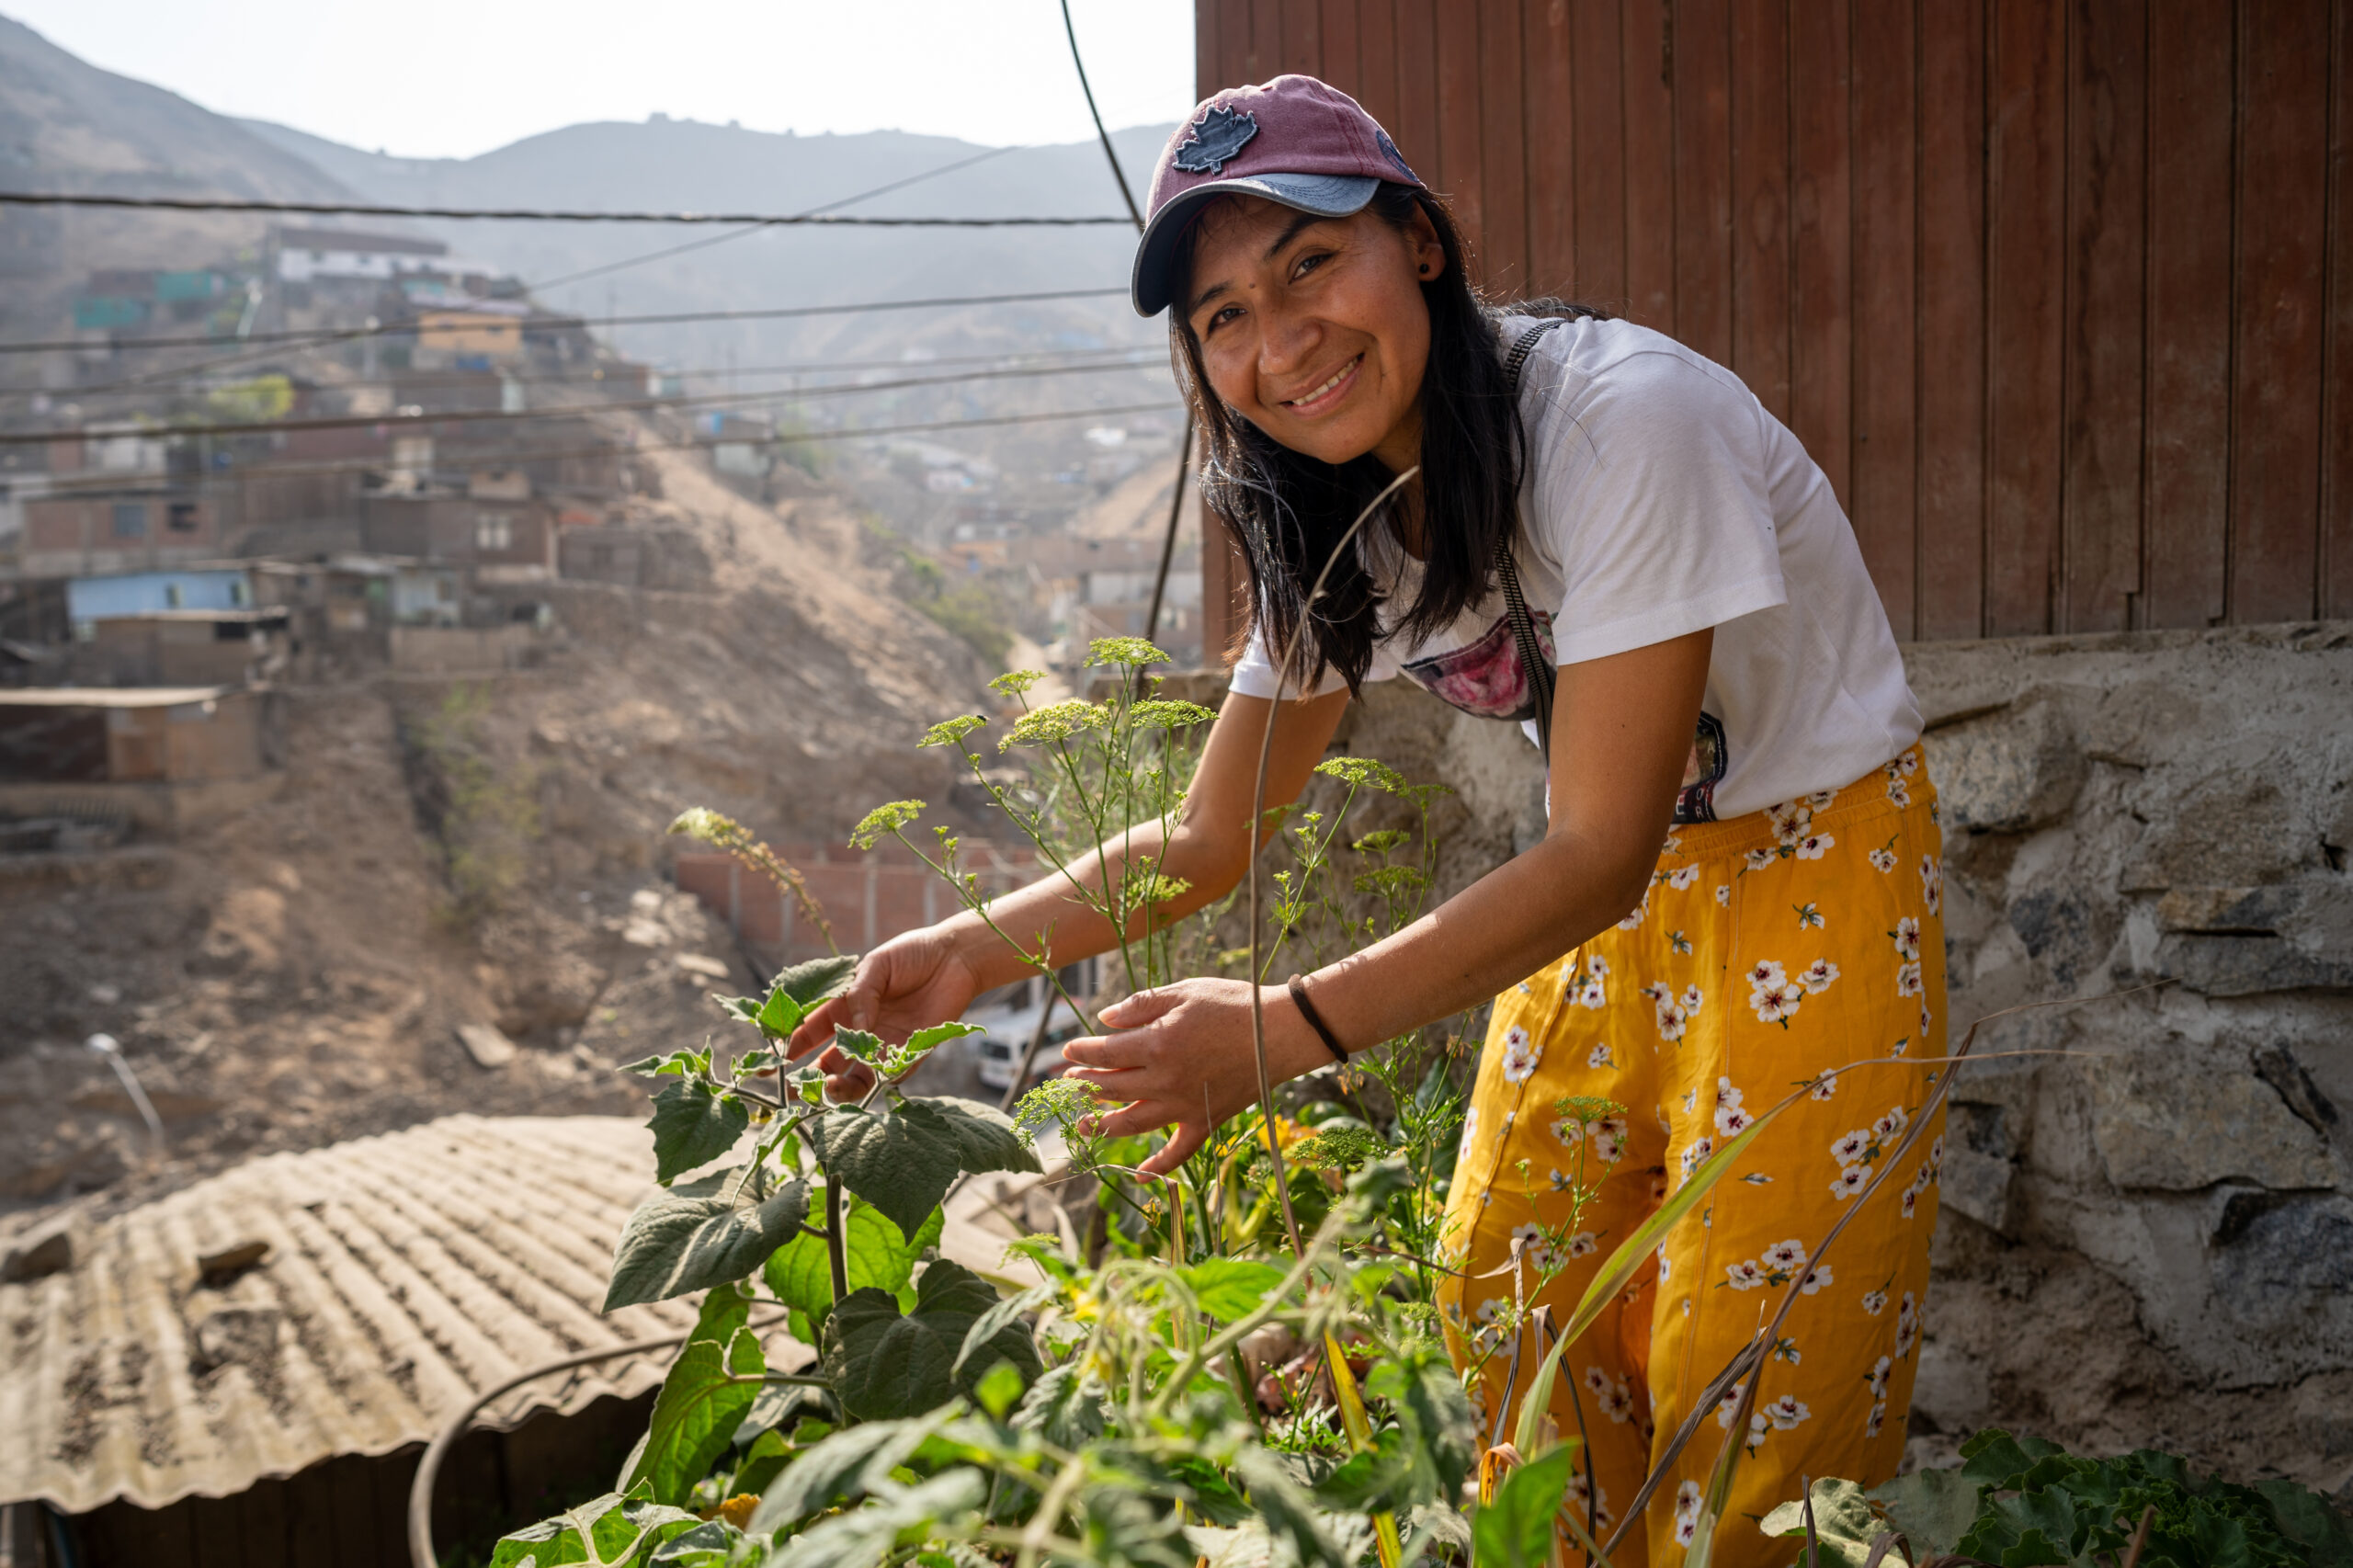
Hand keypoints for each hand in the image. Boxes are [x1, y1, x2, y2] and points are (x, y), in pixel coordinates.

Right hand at [786, 926, 982, 1101]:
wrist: (955, 957)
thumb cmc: (912, 954)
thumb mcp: (878, 965)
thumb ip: (861, 994)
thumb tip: (855, 1028)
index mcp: (843, 1007)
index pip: (809, 1032)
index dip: (789, 1047)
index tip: (770, 1063)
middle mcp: (860, 1031)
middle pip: (828, 1062)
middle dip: (808, 1079)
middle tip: (791, 1093)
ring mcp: (885, 1045)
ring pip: (856, 1077)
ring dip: (840, 1087)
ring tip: (828, 1089)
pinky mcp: (912, 1053)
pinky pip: (892, 1075)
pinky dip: (879, 1081)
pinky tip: (867, 1079)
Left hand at [1058, 978, 1332, 1175]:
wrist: (1281, 1032)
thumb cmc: (1233, 1004)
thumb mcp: (1184, 991)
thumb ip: (1141, 1005)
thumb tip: (1104, 1019)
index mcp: (1157, 1044)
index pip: (1104, 1053)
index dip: (1081, 1052)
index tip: (1067, 1051)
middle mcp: (1165, 1080)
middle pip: (1111, 1088)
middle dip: (1085, 1084)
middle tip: (1070, 1080)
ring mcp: (1184, 1105)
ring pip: (1132, 1123)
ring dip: (1103, 1124)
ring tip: (1084, 1122)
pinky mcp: (1205, 1121)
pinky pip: (1178, 1152)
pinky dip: (1158, 1166)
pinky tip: (1139, 1174)